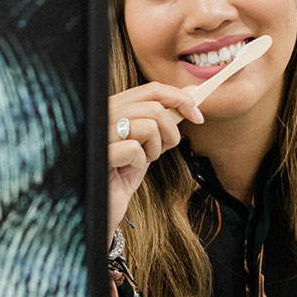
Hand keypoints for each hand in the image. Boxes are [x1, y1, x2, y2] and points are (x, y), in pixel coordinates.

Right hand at [108, 82, 202, 242]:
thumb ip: (166, 116)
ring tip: (139, 161)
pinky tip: (125, 171)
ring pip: (149, 126)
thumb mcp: (148, 141)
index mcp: (115, 106)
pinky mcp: (100, 153)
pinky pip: (135, 149)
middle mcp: (104, 113)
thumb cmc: (123, 173)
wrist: (102, 206)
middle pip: (155, 106)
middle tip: (163, 149)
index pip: (152, 90)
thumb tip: (192, 90)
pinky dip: (139, 163)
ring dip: (154, 149)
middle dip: (171, 131)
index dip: (179, 99)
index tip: (197, 116)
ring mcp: (99, 133)